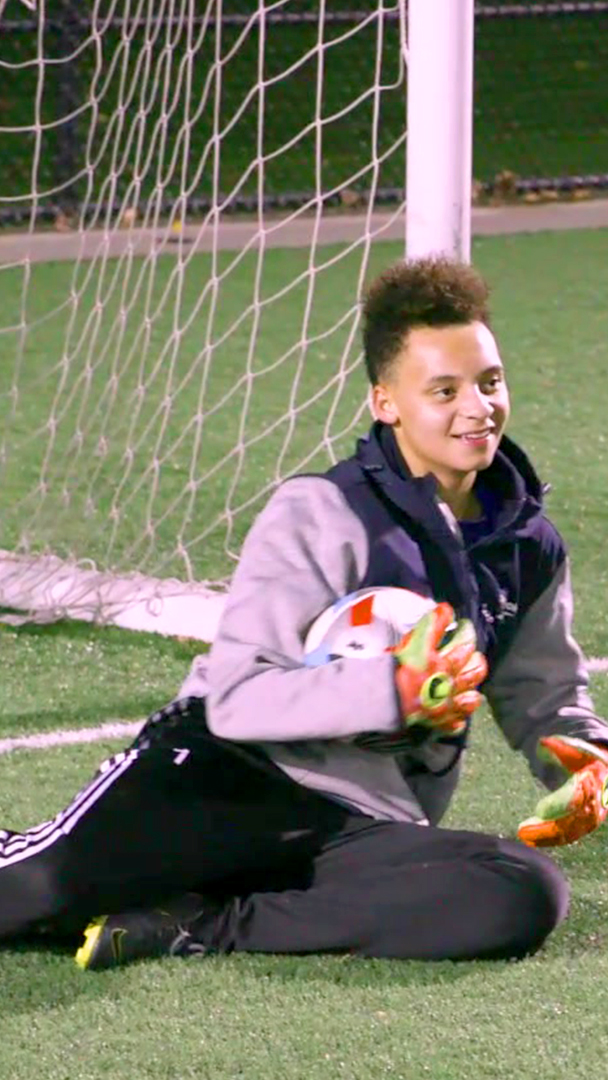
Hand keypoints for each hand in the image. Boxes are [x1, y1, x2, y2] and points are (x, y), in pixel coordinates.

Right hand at [391, 602, 487, 736]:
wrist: (385, 703)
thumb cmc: (395, 672)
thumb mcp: (412, 642)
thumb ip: (431, 626)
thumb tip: (445, 609)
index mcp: (442, 663)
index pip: (463, 644)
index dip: (467, 632)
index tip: (466, 626)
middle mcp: (449, 684)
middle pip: (473, 672)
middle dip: (477, 661)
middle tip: (476, 656)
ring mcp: (447, 705)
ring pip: (470, 698)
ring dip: (472, 692)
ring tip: (473, 691)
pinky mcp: (439, 723)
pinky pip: (455, 722)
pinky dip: (458, 719)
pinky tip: (458, 719)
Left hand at [518, 736, 607, 846]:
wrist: (603, 769)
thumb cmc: (584, 757)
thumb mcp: (574, 748)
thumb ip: (560, 747)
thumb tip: (543, 742)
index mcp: (594, 781)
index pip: (576, 797)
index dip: (558, 805)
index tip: (539, 810)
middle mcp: (596, 802)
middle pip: (572, 820)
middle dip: (547, 828)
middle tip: (523, 830)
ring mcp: (592, 816)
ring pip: (570, 832)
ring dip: (546, 837)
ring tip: (523, 836)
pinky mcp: (585, 825)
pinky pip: (569, 835)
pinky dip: (550, 839)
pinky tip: (532, 840)